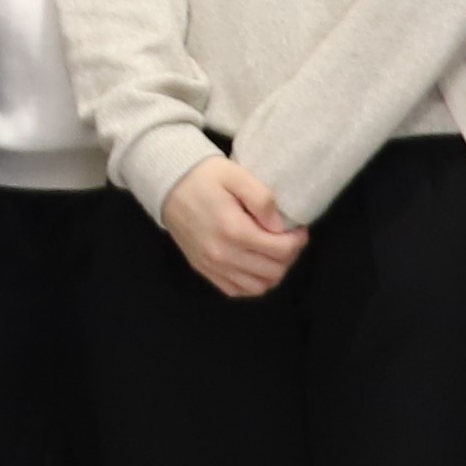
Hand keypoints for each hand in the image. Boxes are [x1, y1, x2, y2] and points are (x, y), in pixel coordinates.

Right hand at [161, 153, 308, 298]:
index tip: (298, 229)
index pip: (281, 250)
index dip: (298, 240)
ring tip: (272, 253)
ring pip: (259, 287)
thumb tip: (280, 226)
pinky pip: (237, 291)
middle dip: (288, 256)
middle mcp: (223, 255)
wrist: (167, 185)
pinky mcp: (204, 271)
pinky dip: (252, 283)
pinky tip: (254, 265)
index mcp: (234, 230)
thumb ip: (262, 199)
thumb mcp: (236, 175)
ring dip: (273, 272)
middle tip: (287, 239)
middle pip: (274, 271)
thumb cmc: (204, 177)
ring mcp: (212, 266)